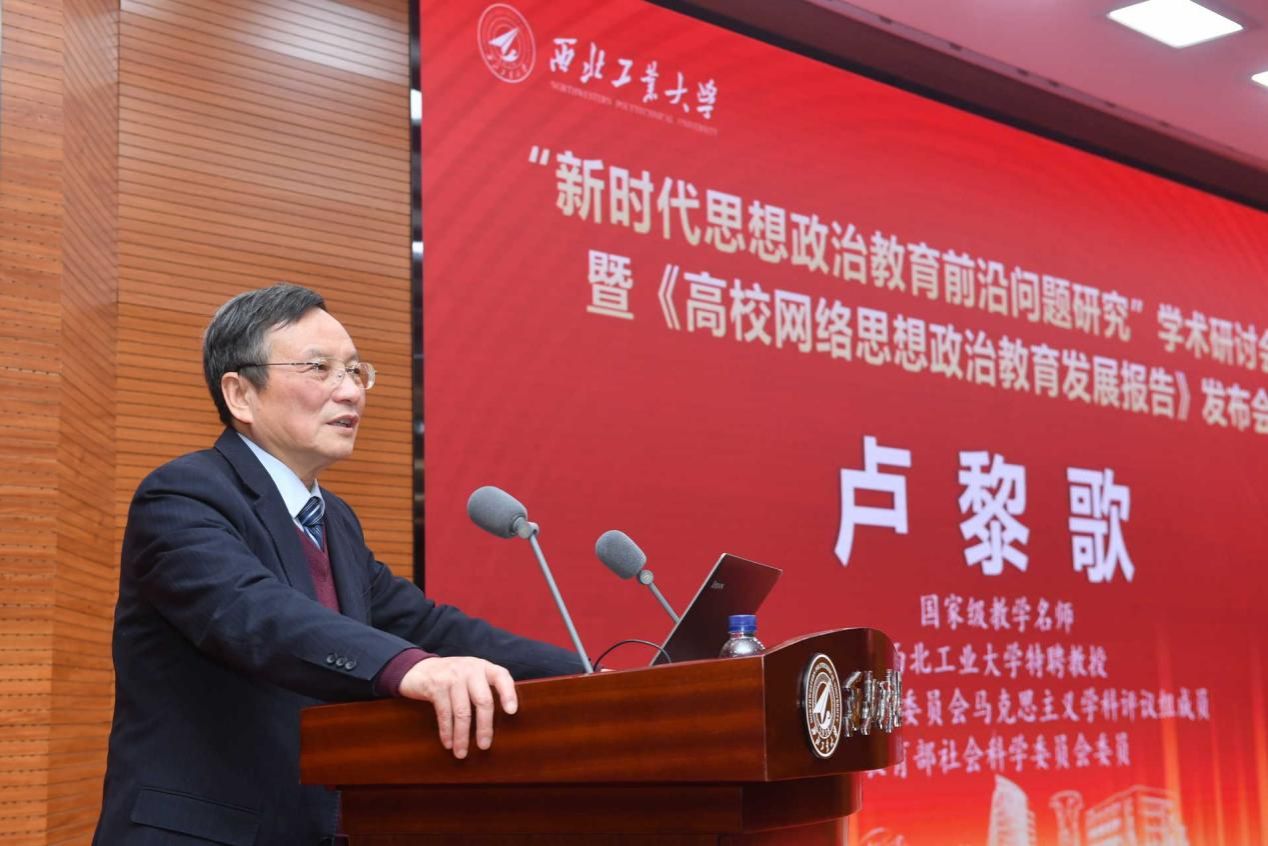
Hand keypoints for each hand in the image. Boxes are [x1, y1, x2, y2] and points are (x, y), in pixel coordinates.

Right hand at [397, 657, 517, 758]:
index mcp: (483, 667)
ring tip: (462, 753)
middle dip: (484, 726)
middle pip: (483, 700)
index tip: (512, 711)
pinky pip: (444, 713)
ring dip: (462, 735)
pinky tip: (448, 743)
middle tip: (484, 746)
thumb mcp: (472, 676)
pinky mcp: (436, 686)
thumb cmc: (453, 678)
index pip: (501, 677)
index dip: (508, 693)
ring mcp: (452, 677)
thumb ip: (485, 689)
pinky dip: (446, 731)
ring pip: (462, 711)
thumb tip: (503, 720)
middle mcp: (470, 669)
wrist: (420, 669)